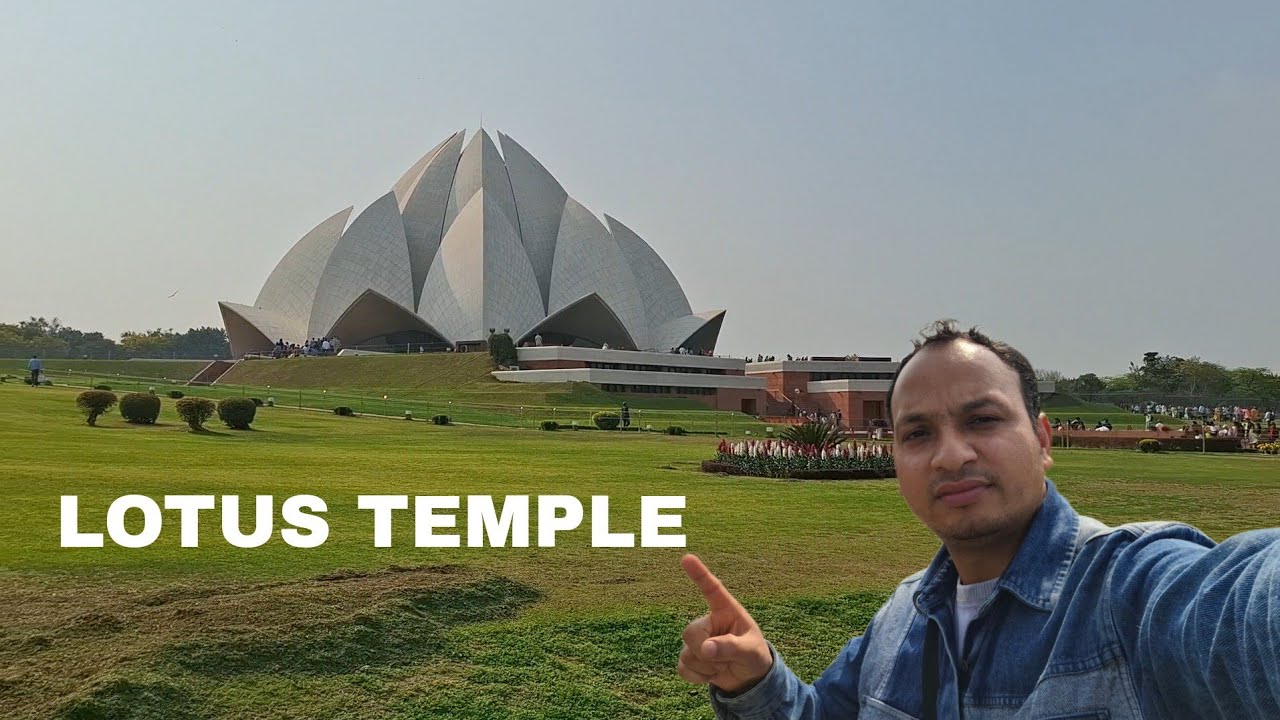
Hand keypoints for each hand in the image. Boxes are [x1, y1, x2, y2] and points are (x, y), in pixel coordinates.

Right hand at [678, 554, 773, 693]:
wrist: (748, 679)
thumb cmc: (753, 656)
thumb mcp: (750, 651)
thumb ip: (731, 647)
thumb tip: (706, 648)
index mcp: (726, 612)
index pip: (711, 590)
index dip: (700, 574)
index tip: (687, 558)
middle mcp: (708, 622)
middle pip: (690, 632)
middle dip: (705, 652)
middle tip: (725, 660)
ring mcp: (697, 640)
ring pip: (686, 653)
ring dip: (706, 667)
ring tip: (723, 665)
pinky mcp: (689, 657)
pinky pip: (682, 667)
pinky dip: (697, 677)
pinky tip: (710, 674)